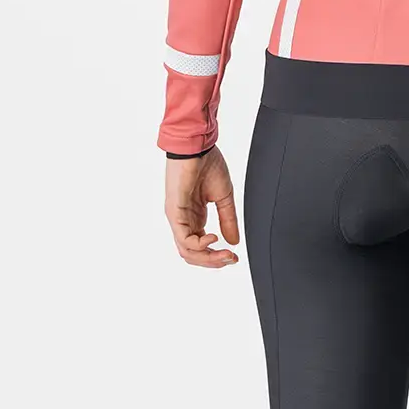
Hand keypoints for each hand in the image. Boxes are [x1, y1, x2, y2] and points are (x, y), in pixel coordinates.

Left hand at [165, 147, 239, 268]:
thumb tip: (233, 242)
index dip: (217, 257)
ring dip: (208, 258)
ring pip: (187, 251)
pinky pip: (184, 238)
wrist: (197, 145)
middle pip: (193, 255)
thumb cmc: (207, 164)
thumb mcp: (224, 196)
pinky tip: (214, 238)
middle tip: (231, 259)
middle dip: (214, 262)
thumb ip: (228, 219)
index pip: (201, 248)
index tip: (234, 257)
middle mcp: (184, 221)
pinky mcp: (175, 212)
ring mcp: (177, 218)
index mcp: (194, 218)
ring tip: (224, 254)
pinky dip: (200, 244)